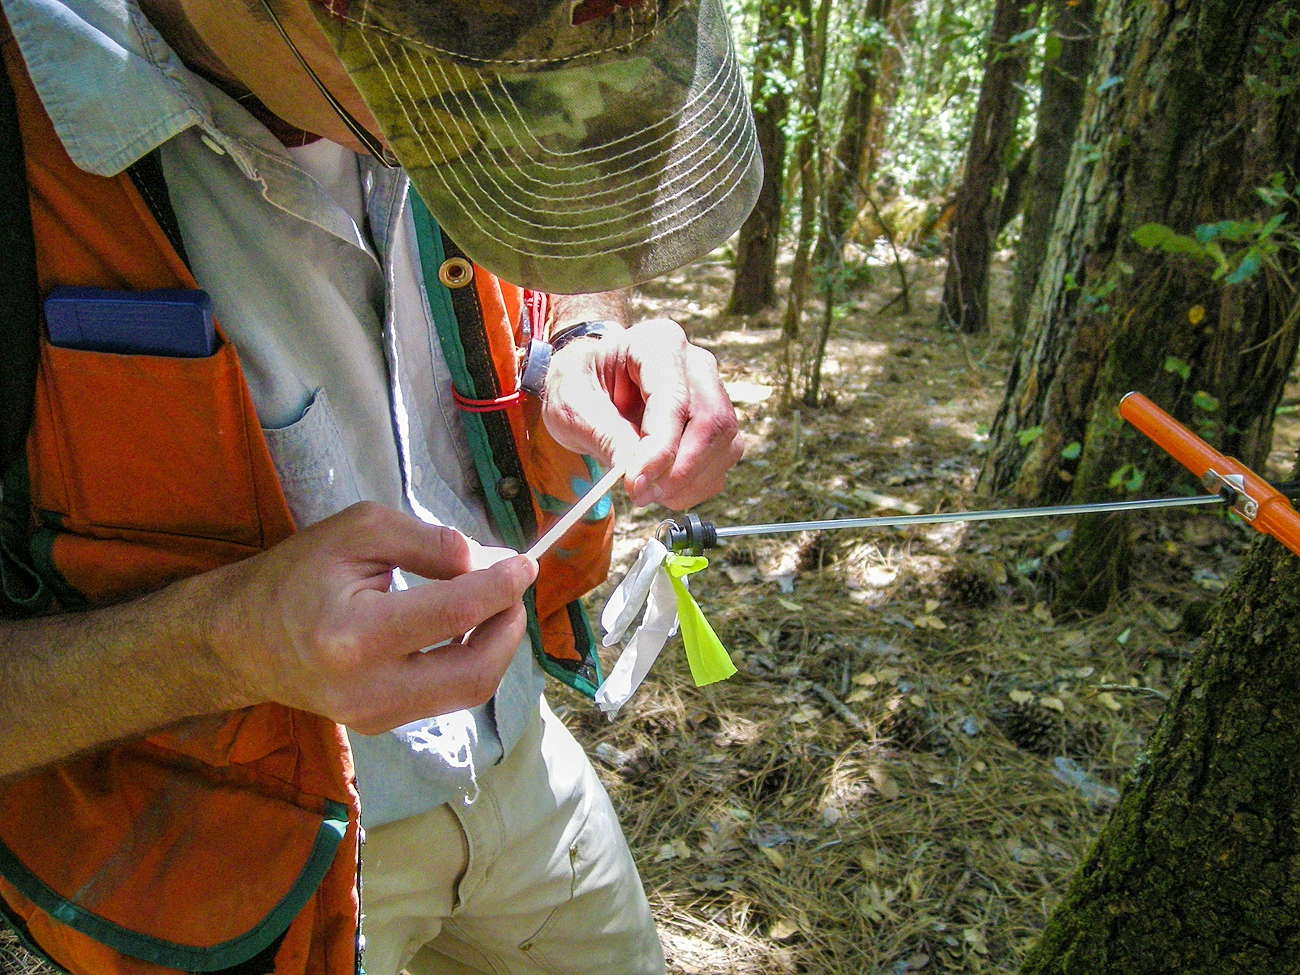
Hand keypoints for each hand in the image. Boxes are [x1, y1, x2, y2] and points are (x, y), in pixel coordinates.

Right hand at [205, 502, 535, 733]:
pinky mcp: (382, 725)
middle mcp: (368, 689)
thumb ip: (428, 542)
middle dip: (510, 626)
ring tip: (494, 603)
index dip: (502, 586)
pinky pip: (448, 696)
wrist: (240, 640)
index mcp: (355, 635)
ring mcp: (376, 717)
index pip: (455, 614)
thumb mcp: (357, 531)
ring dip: (497, 645)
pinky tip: (466, 628)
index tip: (526, 563)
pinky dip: (471, 659)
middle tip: (514, 588)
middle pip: (476, 670)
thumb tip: (487, 562)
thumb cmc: (296, 575)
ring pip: (469, 690)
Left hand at [541, 318, 743, 509]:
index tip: (635, 482)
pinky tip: (659, 488)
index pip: (674, 399)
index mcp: (658, 344)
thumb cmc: (579, 384)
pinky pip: (721, 463)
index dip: (661, 446)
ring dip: (687, 482)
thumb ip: (603, 435)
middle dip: (680, 469)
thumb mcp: (572, 405)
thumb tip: (634, 474)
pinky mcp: (716, 426)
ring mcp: (712, 394)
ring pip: (724, 445)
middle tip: (640, 493)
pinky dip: (692, 487)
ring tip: (644, 490)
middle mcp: (695, 365)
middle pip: (712, 422)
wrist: (589, 383)